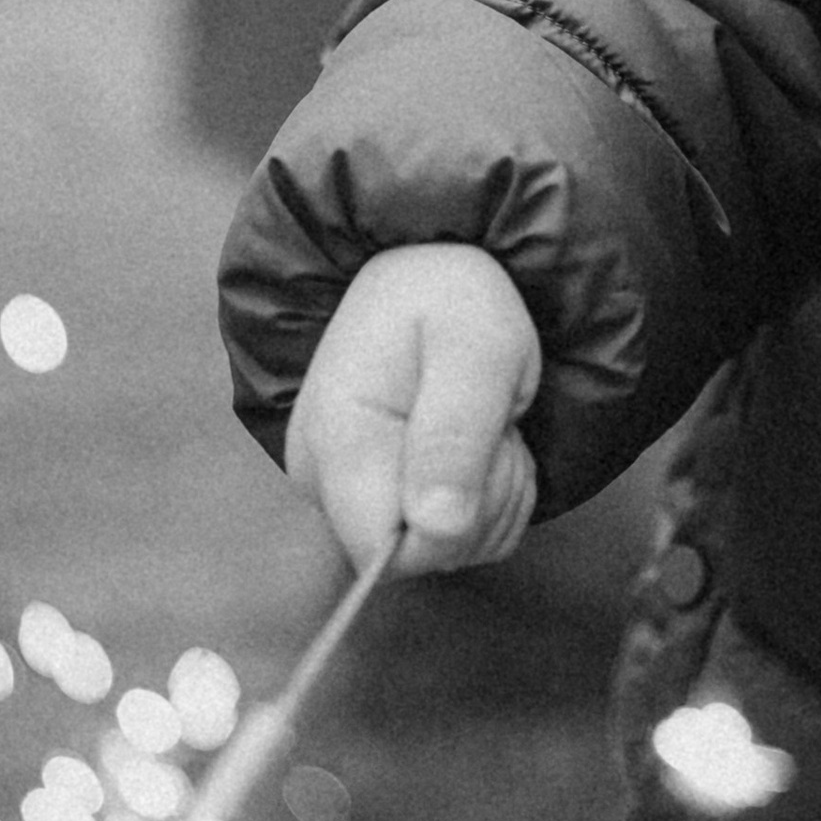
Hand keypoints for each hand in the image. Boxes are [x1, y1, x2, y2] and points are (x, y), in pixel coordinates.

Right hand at [283, 244, 541, 575]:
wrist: (425, 268)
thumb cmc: (454, 298)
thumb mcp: (477, 347)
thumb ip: (455, 435)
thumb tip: (436, 529)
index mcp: (338, 441)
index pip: (388, 550)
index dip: (454, 521)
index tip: (485, 446)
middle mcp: (325, 479)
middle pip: (424, 553)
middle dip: (485, 498)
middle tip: (495, 421)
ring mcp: (345, 492)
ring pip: (448, 547)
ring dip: (494, 492)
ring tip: (486, 421)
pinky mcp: (375, 497)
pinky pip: (455, 537)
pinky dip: (489, 495)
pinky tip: (480, 440)